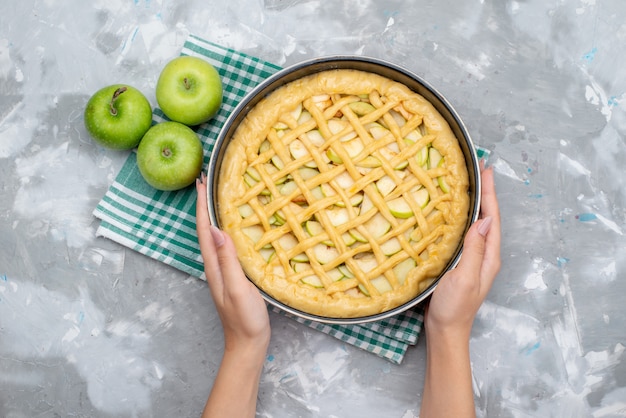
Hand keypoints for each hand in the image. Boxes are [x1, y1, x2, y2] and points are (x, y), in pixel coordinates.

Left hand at [196, 173, 269, 417]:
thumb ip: (228, 261)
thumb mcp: (237, 288)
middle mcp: (215, 265)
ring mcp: (224, 271)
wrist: (248, 343)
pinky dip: (228, 229)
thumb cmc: (244, 319)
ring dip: (214, 215)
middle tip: (207, 181)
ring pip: (216, 236)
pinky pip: (227, 246)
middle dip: (204, 205)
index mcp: (214, 266)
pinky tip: (236, 226)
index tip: (200, 182)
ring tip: (218, 196)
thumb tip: (217, 230)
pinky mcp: (234, 275)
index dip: (201, 206)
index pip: (204, 230)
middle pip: (206, 229)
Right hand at [425, 164, 500, 339]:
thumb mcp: (464, 278)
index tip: (487, 170)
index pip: (491, 218)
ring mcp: (472, 258)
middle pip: (486, 217)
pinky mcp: (459, 262)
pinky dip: (460, 217)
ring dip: (473, 202)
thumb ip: (474, 251)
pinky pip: (462, 233)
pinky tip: (450, 212)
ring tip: (467, 183)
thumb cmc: (454, 308)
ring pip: (475, 223)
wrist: (445, 330)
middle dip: (484, 192)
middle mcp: (484, 254)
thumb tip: (483, 221)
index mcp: (489, 257)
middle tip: (477, 168)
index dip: (490, 193)